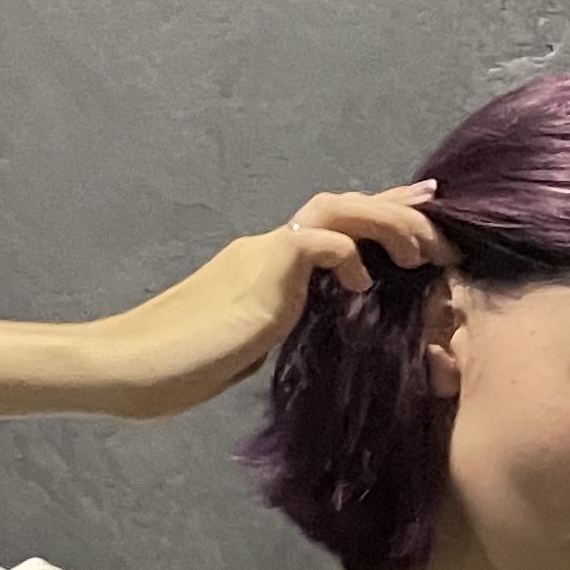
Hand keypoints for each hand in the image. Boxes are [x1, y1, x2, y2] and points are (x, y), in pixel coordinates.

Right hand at [78, 185, 450, 418]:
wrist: (126, 366)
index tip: (430, 209)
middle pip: (344, 203)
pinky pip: (312, 242)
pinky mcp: (256, 279)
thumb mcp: (254, 346)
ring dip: (384, 222)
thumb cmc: (182, 366)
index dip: (386, 212)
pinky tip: (362, 284)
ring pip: (335, 209)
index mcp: (271, 265)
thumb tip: (324, 333)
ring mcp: (261, 258)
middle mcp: (268, 249)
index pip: (336, 226)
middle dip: (400, 211)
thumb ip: (288, 328)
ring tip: (417, 254)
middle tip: (443, 239)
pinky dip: (346, 255)